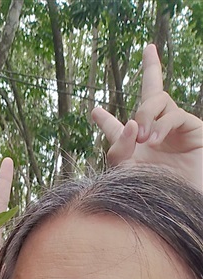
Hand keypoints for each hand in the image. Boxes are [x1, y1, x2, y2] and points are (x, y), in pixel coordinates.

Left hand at [91, 43, 202, 190]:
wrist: (173, 208)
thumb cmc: (147, 195)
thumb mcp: (123, 173)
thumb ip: (117, 148)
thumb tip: (131, 123)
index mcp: (132, 148)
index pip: (117, 129)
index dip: (106, 121)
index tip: (94, 112)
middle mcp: (154, 134)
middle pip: (153, 92)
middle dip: (152, 68)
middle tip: (144, 63)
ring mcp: (175, 130)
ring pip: (160, 99)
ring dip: (146, 113)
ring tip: (143, 138)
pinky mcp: (194, 131)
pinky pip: (175, 115)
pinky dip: (161, 125)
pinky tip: (153, 140)